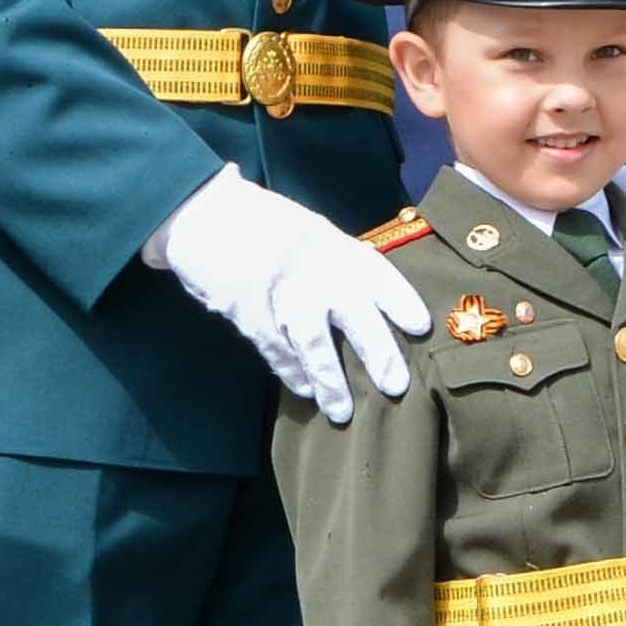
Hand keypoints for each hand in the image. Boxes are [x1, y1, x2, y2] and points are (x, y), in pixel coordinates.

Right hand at [150, 170, 425, 421]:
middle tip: (395, 386)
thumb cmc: (265, 223)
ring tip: (342, 412)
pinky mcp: (249, 313)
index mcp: (333, 244)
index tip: (421, 328)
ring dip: (330, 382)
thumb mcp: (312, 230)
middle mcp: (314, 268)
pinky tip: (306, 391)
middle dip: (378, 353)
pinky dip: (292, 373)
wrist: (204, 214)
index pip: (378, 274)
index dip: (401, 301)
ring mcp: (281, 292)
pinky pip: (277, 351)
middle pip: (355, 315)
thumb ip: (340, 263)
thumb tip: (372, 305)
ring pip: (314, 345)